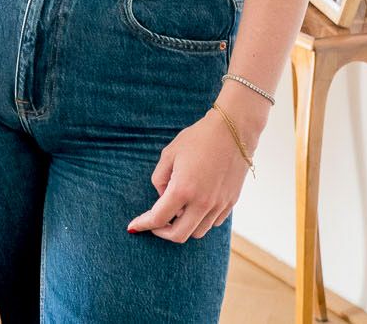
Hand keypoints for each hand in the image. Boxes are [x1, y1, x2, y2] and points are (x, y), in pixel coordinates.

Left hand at [124, 110, 248, 242]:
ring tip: (175, 211)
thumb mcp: (169, 154)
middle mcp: (202, 203)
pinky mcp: (231, 203)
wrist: (233, 132)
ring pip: (197, 232)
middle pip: (178, 235)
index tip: (133, 227)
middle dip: (162, 232)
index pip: (158, 218)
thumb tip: (162, 198)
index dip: (143, 225)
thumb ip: (160, 179)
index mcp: (183, 190)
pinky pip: (213, 223)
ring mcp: (219, 205)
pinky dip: (200, 221)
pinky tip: (193, 206)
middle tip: (153, 223)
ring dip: (182, 227)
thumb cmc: (198, 139)